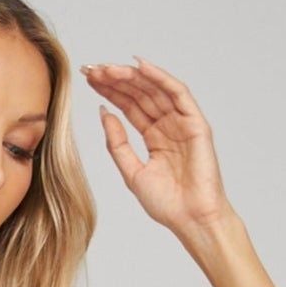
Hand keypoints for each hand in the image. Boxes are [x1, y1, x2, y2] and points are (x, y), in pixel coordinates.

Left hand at [80, 59, 233, 236]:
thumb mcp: (132, 172)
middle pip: (140, 94)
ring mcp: (183, 122)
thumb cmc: (166, 204)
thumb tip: (104, 112)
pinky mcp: (196, 123)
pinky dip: (160, 77)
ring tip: (109, 69)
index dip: (110, 91)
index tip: (89, 79)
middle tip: (93, 69)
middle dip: (116, 80)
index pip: (130, 106)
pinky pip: (178, 94)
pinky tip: (140, 67)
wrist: (191, 219)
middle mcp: (169, 125)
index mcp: (154, 137)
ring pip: (155, 90)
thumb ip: (117, 143)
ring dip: (132, 76)